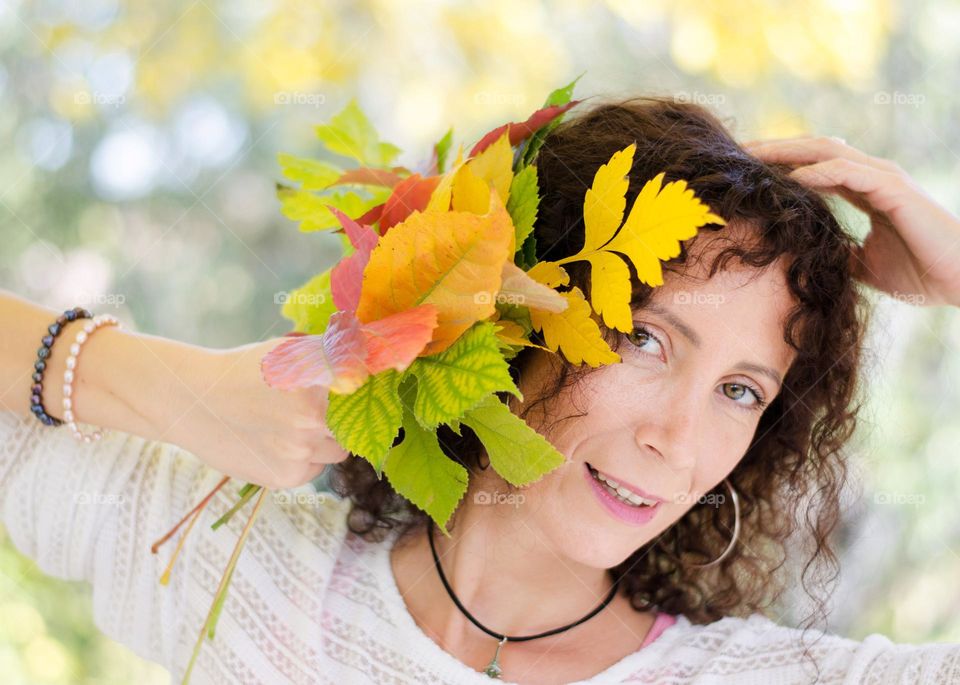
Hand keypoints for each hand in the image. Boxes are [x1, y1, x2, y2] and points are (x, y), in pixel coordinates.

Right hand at [155, 337, 350, 489]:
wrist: (194, 401)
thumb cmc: (246, 370)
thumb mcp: (289, 350)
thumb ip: (334, 352)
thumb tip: (373, 354)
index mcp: (318, 378)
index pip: (364, 384)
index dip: (361, 385)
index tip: (355, 385)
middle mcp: (314, 416)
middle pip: (355, 422)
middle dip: (341, 416)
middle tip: (313, 407)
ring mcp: (301, 450)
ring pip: (338, 450)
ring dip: (324, 439)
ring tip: (291, 425)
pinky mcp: (288, 476)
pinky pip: (315, 469)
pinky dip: (304, 459)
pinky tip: (277, 442)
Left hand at [744, 136, 959, 307]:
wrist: (959, 278)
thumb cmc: (919, 271)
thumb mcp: (862, 265)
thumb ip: (836, 253)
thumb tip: (804, 260)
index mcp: (864, 188)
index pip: (814, 166)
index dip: (780, 165)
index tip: (746, 170)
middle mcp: (871, 175)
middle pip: (813, 150)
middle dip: (774, 150)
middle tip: (737, 153)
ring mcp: (883, 177)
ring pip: (825, 152)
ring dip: (786, 153)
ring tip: (752, 158)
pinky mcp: (892, 188)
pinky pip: (845, 171)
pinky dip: (815, 172)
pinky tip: (790, 179)